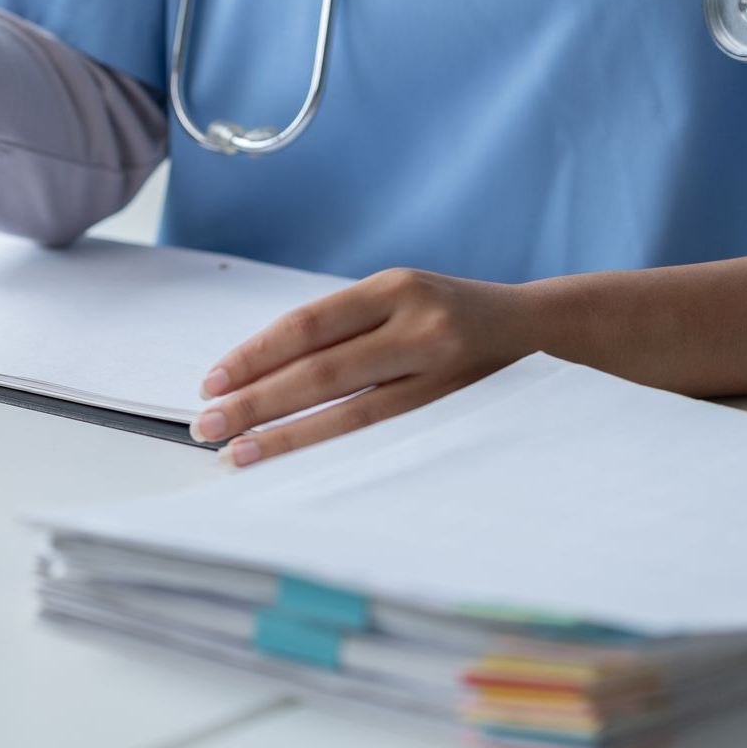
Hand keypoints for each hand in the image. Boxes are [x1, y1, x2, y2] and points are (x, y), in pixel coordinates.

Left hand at [192, 268, 538, 465]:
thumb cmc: (447, 313)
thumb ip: (342, 328)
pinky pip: (382, 433)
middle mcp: (418, 324)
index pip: (307, 325)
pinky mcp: (454, 408)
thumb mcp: (398, 298)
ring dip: (286, 435)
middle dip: (256, 400)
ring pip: (350, 411)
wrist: (539, 327)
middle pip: (320, 370)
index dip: (255, 355)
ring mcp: (440, 370)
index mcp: (394, 287)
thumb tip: (258, 372)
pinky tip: (297, 459)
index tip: (213, 381)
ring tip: (237, 452)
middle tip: (207, 424)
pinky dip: (332, 447)